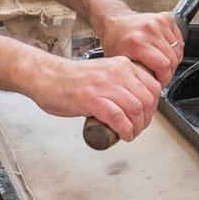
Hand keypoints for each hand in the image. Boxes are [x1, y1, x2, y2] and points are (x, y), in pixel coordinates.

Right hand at [28, 57, 161, 141]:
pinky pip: (118, 118)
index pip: (152, 86)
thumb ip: (120, 84)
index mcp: (121, 65)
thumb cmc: (70, 79)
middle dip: (146, 120)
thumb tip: (137, 105)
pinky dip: (125, 130)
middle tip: (138, 128)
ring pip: (135, 109)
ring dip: (136, 128)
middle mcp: (116, 72)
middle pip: (147, 100)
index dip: (153, 106)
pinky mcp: (91, 99)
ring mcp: (104, 85)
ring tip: (129, 134)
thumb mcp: (104, 74)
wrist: (45, 76)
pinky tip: (122, 135)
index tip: (146, 116)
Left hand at [98, 11, 183, 87]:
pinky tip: (164, 51)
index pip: (163, 66)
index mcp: (136, 42)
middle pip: (172, 59)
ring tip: (161, 62)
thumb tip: (149, 92)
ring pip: (178, 51)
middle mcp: (149, 30)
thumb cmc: (116, 41)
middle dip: (168, 71)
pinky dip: (175, 49)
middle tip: (159, 74)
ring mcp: (159, 22)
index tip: (160, 82)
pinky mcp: (166, 18)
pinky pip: (179, 40)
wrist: (116, 21)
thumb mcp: (120, 63)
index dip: (164, 78)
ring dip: (172, 60)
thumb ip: (136, 75)